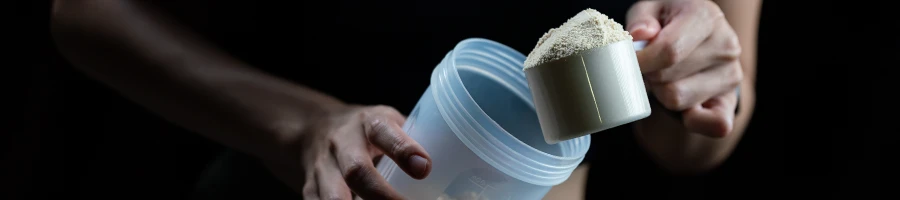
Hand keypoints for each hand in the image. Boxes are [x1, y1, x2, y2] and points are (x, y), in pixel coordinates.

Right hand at [262, 105, 431, 199]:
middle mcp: (342, 143)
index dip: (403, 150)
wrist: (315, 129)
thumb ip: (412, 143)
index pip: (383, 131)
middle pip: (357, 171)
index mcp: (369, 123)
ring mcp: (323, 167)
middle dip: (382, 196)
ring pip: (333, 196)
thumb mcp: (389, 124)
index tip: (423, 168)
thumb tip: (457, 170)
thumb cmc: (368, 131)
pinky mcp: (311, 187)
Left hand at [627, 0, 742, 136]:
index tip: (627, 63)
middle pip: (667, 78)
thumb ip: (641, 19)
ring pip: (677, 100)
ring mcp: (731, 75)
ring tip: (665, 77)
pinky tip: (683, 104)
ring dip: (662, 93)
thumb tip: (640, 35)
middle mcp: (725, 45)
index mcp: (706, 17)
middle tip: (649, 67)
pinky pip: (714, 124)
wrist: (699, 39)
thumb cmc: (668, 23)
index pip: (668, 50)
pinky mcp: (731, 101)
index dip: (641, 62)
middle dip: (648, 75)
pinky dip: (691, 120)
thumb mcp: (650, 9)